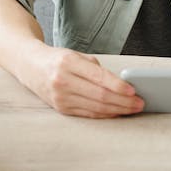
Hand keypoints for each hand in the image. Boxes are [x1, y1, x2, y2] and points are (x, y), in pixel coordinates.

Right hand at [15, 43, 144, 117]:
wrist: (31, 66)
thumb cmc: (58, 59)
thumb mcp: (76, 56)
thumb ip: (96, 69)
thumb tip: (121, 85)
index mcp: (68, 63)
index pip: (99, 78)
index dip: (118, 86)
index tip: (133, 90)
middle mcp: (62, 81)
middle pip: (100, 96)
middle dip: (123, 101)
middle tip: (139, 103)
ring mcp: (60, 97)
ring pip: (95, 107)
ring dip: (118, 110)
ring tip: (132, 109)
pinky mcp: (61, 108)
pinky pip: (88, 114)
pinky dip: (105, 114)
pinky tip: (117, 112)